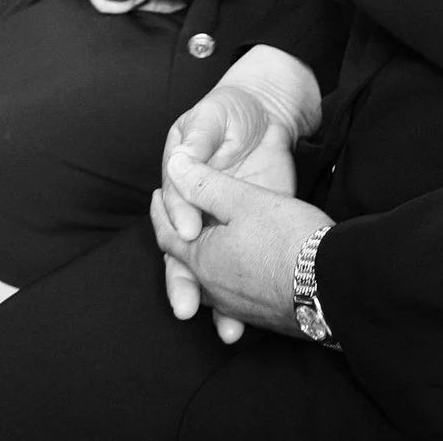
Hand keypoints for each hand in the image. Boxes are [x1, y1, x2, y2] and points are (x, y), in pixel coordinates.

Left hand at [151, 153, 330, 342]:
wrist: (331, 282)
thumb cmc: (286, 236)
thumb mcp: (242, 199)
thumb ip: (204, 185)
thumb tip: (174, 168)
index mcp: (200, 259)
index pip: (166, 235)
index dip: (161, 212)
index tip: (157, 197)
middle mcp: (212, 289)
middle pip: (185, 264)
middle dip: (180, 242)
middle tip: (178, 225)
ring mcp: (238, 307)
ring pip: (210, 284)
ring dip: (205, 265)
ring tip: (207, 249)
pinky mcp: (263, 317)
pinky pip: (235, 299)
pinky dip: (230, 281)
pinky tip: (243, 274)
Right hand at [156, 48, 322, 338]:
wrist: (267, 116)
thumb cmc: (230, 112)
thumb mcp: (212, 116)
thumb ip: (198, 138)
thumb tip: (178, 157)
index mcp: (178, 183)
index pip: (175, 206)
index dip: (180, 216)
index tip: (190, 231)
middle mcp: (192, 213)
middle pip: (180, 254)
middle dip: (182, 281)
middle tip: (186, 306)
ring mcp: (219, 228)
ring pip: (206, 273)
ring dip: (211, 303)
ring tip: (223, 329)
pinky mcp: (247, 235)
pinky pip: (238, 272)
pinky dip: (238, 301)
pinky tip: (240, 324)